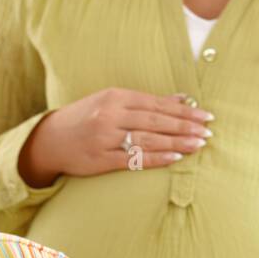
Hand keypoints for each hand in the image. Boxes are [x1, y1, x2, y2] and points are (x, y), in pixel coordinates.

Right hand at [19, 88, 213, 184]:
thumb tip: (181, 99)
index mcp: (115, 97)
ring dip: (176, 142)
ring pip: (148, 139)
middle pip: (156, 121)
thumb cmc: (85, 119)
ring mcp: (104, 138)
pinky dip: (156, 157)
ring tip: (198, 144)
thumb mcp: (111, 102)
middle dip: (185, 127)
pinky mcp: (100, 159)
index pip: (157, 104)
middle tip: (208, 131)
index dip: (183, 111)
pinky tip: (175, 157)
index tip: (205, 116)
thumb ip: (145, 103)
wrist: (50, 140)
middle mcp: (110, 116)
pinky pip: (134, 159)